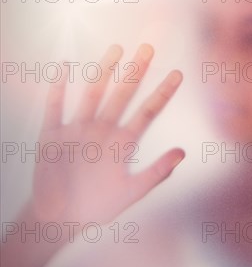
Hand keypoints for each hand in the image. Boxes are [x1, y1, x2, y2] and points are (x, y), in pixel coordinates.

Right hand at [32, 44, 184, 224]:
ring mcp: (79, 130)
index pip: (148, 111)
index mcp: (124, 142)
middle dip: (136, 72)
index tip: (179, 74)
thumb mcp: (132, 192)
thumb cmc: (98, 207)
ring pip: (93, 94)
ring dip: (104, 71)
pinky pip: (55, 107)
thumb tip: (183, 152)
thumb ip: (157, 172)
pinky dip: (58, 88)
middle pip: (123, 94)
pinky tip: (64, 67)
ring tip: (117, 48)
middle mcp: (104, 130)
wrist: (60, 219)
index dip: (163, 93)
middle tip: (149, 47)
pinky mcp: (53, 136)